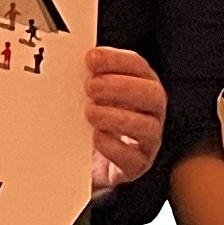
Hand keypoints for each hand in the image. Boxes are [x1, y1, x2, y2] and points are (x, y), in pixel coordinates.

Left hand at [86, 48, 166, 195]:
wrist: (84, 162)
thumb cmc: (90, 121)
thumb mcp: (89, 96)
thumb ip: (87, 78)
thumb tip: (71, 61)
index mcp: (141, 87)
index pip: (139, 67)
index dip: (117, 60)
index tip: (91, 58)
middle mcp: (151, 112)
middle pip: (152, 94)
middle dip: (121, 87)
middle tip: (91, 87)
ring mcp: (147, 141)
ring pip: (147, 127)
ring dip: (117, 117)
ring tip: (90, 113)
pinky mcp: (136, 166)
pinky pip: (134, 159)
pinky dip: (115, 147)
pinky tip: (96, 138)